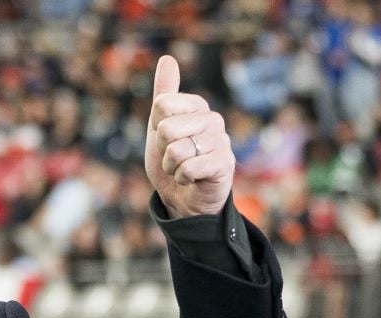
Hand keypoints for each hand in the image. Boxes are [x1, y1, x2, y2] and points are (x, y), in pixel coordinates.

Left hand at [144, 55, 233, 217]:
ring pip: (176, 151)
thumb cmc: (172, 160)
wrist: (184, 197)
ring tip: (183, 168)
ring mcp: (221, 141)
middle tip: (174, 157)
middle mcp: (213, 119)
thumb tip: (167, 58)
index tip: (164, 138)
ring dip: (171, 166)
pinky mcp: (225, 164)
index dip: (155, 128)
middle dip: (162, 150)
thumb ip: (164, 94)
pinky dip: (182, 178)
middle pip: (166, 129)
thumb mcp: (159, 125)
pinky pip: (188, 168)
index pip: (162, 105)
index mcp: (197, 106)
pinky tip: (191, 179)